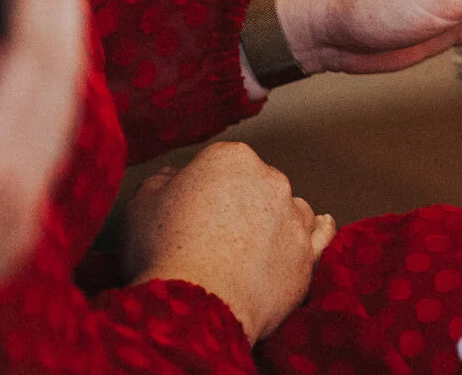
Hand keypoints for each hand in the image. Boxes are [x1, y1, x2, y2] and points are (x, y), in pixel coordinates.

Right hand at [124, 142, 333, 342]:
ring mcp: (293, 216)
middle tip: (212, 237)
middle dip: (238, 204)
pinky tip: (322, 226)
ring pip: (289, 207)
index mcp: (230, 159)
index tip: (189, 213)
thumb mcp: (140, 207)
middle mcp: (270, 179)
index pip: (219, 164)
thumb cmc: (165, 253)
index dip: (201, 191)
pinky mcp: (308, 252)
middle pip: (255, 184)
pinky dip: (319, 230)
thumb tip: (170, 177)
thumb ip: (159, 183)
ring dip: (275, 219)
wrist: (200, 303)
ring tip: (250, 247)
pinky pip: (321, 234)